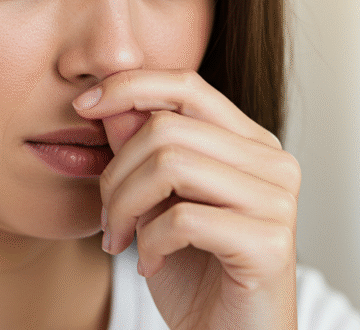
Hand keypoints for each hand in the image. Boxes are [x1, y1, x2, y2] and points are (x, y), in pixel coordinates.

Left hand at [73, 70, 298, 329]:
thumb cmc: (194, 272)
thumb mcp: (155, 201)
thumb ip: (140, 149)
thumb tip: (108, 100)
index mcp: (250, 142)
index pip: (187, 86)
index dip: (129, 87)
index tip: (82, 107)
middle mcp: (273, 162)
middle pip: (167, 128)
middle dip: (115, 173)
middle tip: (105, 217)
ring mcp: (277, 201)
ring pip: (171, 165)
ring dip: (124, 207)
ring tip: (119, 239)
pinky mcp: (271, 243)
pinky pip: (183, 218)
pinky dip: (150, 242)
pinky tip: (150, 264)